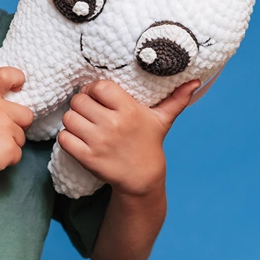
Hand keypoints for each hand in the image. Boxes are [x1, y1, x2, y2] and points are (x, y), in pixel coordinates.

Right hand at [0, 67, 33, 184]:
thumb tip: (12, 106)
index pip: (7, 76)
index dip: (17, 78)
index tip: (18, 86)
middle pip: (26, 115)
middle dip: (17, 126)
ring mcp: (4, 128)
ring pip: (21, 137)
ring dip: (9, 144)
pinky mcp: (8, 149)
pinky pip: (17, 154)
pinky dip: (6, 159)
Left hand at [57, 79, 199, 196]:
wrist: (142, 179)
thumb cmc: (148, 143)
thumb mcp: (162, 120)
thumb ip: (176, 99)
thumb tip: (196, 81)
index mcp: (129, 110)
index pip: (99, 87)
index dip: (94, 90)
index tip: (97, 97)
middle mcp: (113, 124)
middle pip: (79, 101)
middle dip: (81, 104)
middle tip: (89, 111)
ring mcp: (99, 142)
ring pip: (69, 118)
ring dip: (72, 121)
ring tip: (83, 125)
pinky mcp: (87, 158)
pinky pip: (64, 138)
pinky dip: (67, 138)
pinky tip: (77, 139)